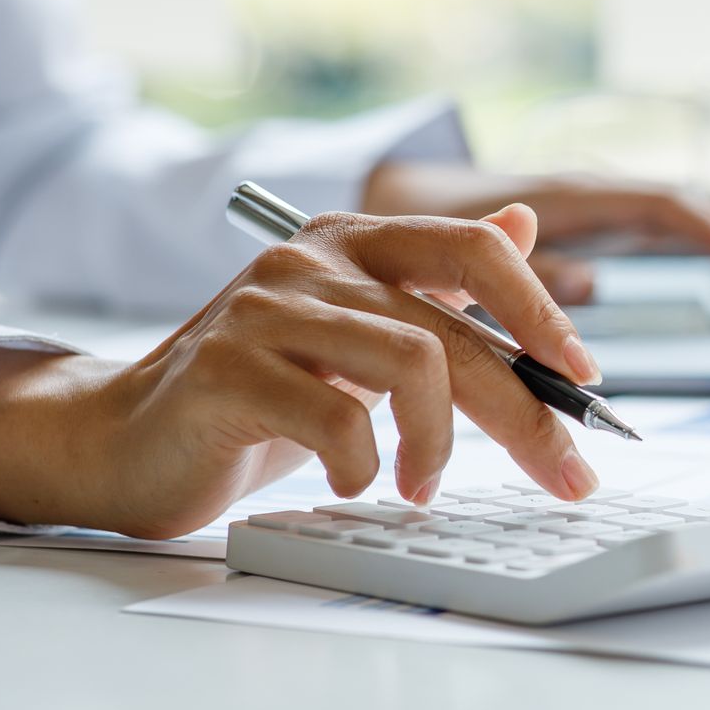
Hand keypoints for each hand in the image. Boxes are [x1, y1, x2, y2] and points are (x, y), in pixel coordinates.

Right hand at [0, 205, 602, 539]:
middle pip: (454, 328)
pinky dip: (364, 465)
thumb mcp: (360, 335)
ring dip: (438, 444)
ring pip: (411, 363)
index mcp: (353, 240)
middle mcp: (310, 258)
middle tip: (567, 473)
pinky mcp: (226, 369)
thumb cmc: (257, 395)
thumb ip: (438, 284)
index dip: (540, 310)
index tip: (584, 379)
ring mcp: (264, 309)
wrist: (124, 440)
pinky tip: (353, 481)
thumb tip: (524, 221)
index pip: (474, 248)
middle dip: (527, 412)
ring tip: (423, 488)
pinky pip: (338, 419)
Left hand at [364, 162, 709, 314]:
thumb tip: (590, 285)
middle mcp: (592, 195)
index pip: (663, 206)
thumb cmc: (420, 230)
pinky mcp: (595, 230)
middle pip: (687, 213)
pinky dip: (705, 254)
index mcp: (566, 196)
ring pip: (680, 223)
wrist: (394, 203)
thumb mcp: (460, 255)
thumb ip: (521, 267)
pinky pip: (662, 237)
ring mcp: (598, 211)